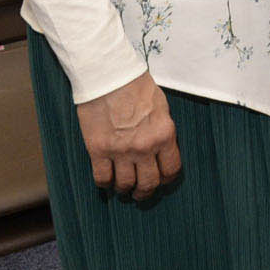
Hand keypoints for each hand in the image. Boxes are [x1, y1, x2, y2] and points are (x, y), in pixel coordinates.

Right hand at [74, 71, 180, 199]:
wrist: (109, 77)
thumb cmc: (137, 87)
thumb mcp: (161, 108)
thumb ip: (162, 130)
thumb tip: (162, 148)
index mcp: (164, 135)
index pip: (171, 170)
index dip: (167, 179)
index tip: (162, 181)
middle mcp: (144, 147)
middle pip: (149, 183)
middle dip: (146, 191)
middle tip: (142, 192)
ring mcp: (120, 151)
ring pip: (125, 184)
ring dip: (125, 189)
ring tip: (124, 188)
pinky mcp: (98, 150)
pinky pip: (102, 178)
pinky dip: (104, 183)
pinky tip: (106, 180)